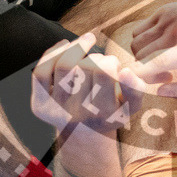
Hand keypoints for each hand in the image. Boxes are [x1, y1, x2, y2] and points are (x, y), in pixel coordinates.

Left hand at [31, 33, 146, 131]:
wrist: (84, 134)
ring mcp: (56, 110)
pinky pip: (41, 72)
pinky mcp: (40, 106)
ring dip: (77, 48)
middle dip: (96, 57)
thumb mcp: (131, 105)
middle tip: (101, 60)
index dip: (110, 61)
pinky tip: (66, 44)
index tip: (114, 64)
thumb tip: (125, 71)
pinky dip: (53, 52)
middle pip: (85, 68)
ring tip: (86, 43)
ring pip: (64, 66)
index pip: (104, 73)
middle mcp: (78, 115)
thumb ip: (136, 88)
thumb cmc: (111, 112)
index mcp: (103, 115)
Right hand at [128, 0, 176, 100]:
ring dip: (142, 57)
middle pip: (140, 57)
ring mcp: (168, 19)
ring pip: (136, 43)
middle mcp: (175, 33)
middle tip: (166, 77)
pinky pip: (139, 30)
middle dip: (146, 73)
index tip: (135, 85)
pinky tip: (162, 46)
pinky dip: (143, 42)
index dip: (136, 76)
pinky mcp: (164, 10)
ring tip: (163, 62)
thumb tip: (159, 91)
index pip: (151, 64)